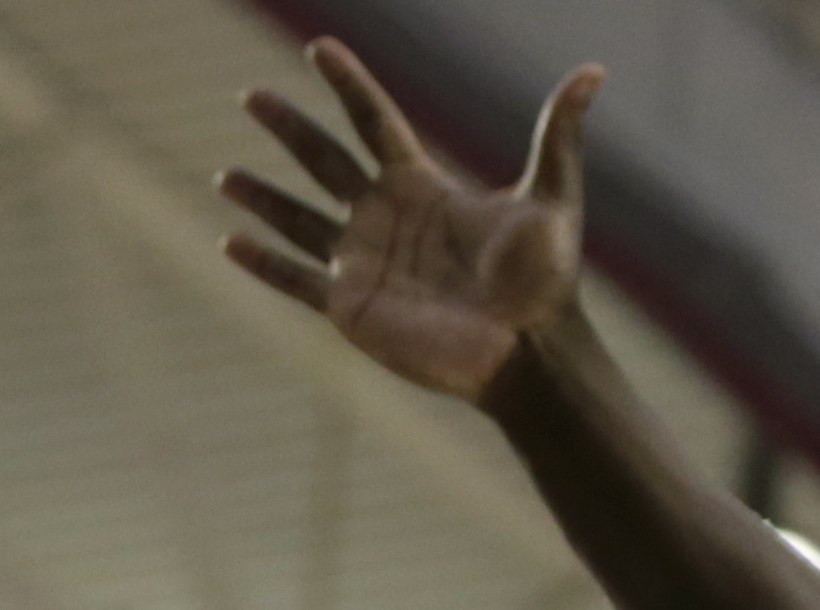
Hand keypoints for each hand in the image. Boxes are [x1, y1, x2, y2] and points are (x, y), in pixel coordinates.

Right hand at [220, 40, 595, 403]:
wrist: (528, 352)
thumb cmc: (544, 281)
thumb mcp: (552, 199)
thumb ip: (559, 134)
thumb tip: (594, 71)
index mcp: (423, 186)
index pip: (374, 121)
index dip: (347, 83)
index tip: (318, 47)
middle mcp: (386, 218)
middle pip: (325, 160)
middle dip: (289, 128)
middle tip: (250, 95)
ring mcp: (364, 262)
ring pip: (300, 219)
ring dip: (262, 196)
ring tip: (225, 175)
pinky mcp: (351, 307)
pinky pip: (295, 280)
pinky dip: (263, 264)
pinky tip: (229, 243)